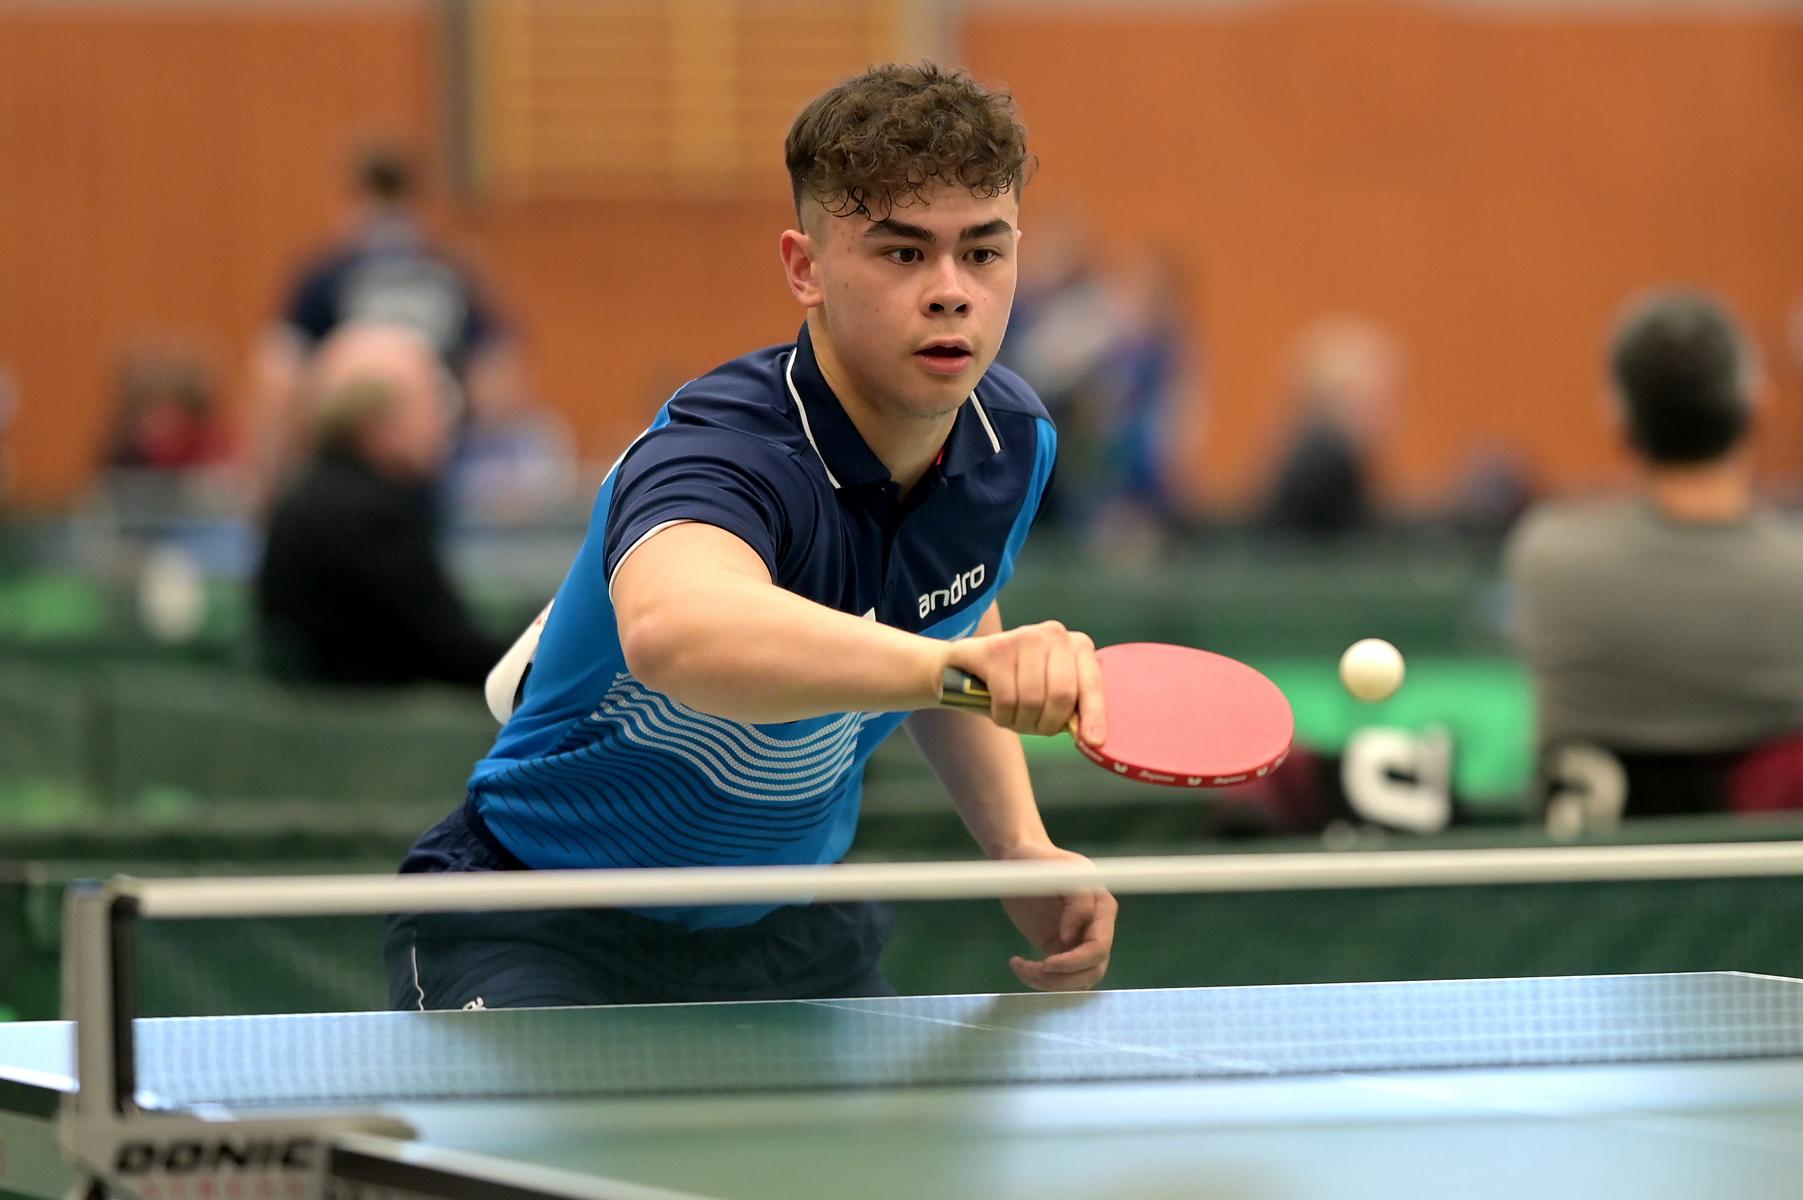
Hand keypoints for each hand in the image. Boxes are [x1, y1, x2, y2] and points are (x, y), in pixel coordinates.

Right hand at [943, 621, 1107, 743]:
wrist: (969, 663)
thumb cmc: (1021, 683)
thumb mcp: (1053, 691)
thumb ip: (1073, 708)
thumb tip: (1091, 739)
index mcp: (1078, 646)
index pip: (1091, 684)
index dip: (1094, 715)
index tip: (1093, 741)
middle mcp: (1055, 635)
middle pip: (1061, 695)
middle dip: (1048, 724)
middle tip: (1035, 729)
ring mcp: (1024, 637)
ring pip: (1032, 700)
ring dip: (1021, 722)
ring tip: (1014, 719)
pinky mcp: (994, 648)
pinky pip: (1006, 699)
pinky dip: (1002, 716)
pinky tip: (998, 712)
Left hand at [997, 843, 1115, 990]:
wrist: (1018, 862)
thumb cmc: (1039, 860)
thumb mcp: (1060, 871)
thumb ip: (1077, 901)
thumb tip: (1070, 937)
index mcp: (1102, 908)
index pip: (1099, 947)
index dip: (1075, 960)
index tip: (1046, 960)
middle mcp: (1095, 928)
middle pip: (1093, 970)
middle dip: (1064, 978)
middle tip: (1034, 969)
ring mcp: (1078, 941)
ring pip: (1077, 980)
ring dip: (1049, 983)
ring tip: (1022, 967)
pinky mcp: (1058, 949)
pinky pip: (1058, 977)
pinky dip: (1038, 979)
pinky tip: (1017, 964)